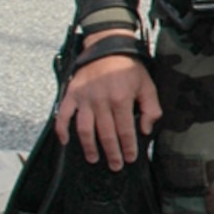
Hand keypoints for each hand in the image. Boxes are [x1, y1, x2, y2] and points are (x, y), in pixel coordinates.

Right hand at [54, 49, 161, 167]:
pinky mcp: (71, 94)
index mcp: (121, 100)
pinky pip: (63, 115)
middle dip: (112, 153)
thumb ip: (151, 108)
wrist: (107, 48)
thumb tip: (144, 129)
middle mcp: (101, 101)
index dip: (128, 147)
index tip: (130, 159)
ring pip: (85, 129)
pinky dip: (62, 129)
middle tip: (115, 166)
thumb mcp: (147, 86)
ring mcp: (84, 98)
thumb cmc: (129, 69)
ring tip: (94, 159)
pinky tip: (64, 141)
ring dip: (88, 147)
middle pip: (106, 134)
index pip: (125, 131)